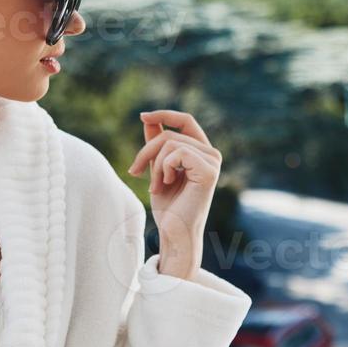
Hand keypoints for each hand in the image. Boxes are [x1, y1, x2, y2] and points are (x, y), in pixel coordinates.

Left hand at [126, 110, 221, 278]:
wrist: (174, 233)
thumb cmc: (169, 207)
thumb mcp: (157, 169)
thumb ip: (157, 145)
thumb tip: (149, 119)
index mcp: (202, 152)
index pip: (186, 120)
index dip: (165, 114)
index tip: (143, 116)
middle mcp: (211, 154)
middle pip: (169, 134)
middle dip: (146, 152)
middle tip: (135, 172)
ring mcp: (212, 162)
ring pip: (170, 142)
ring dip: (154, 165)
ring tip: (155, 186)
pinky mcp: (208, 171)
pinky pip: (177, 153)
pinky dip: (163, 168)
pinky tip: (165, 184)